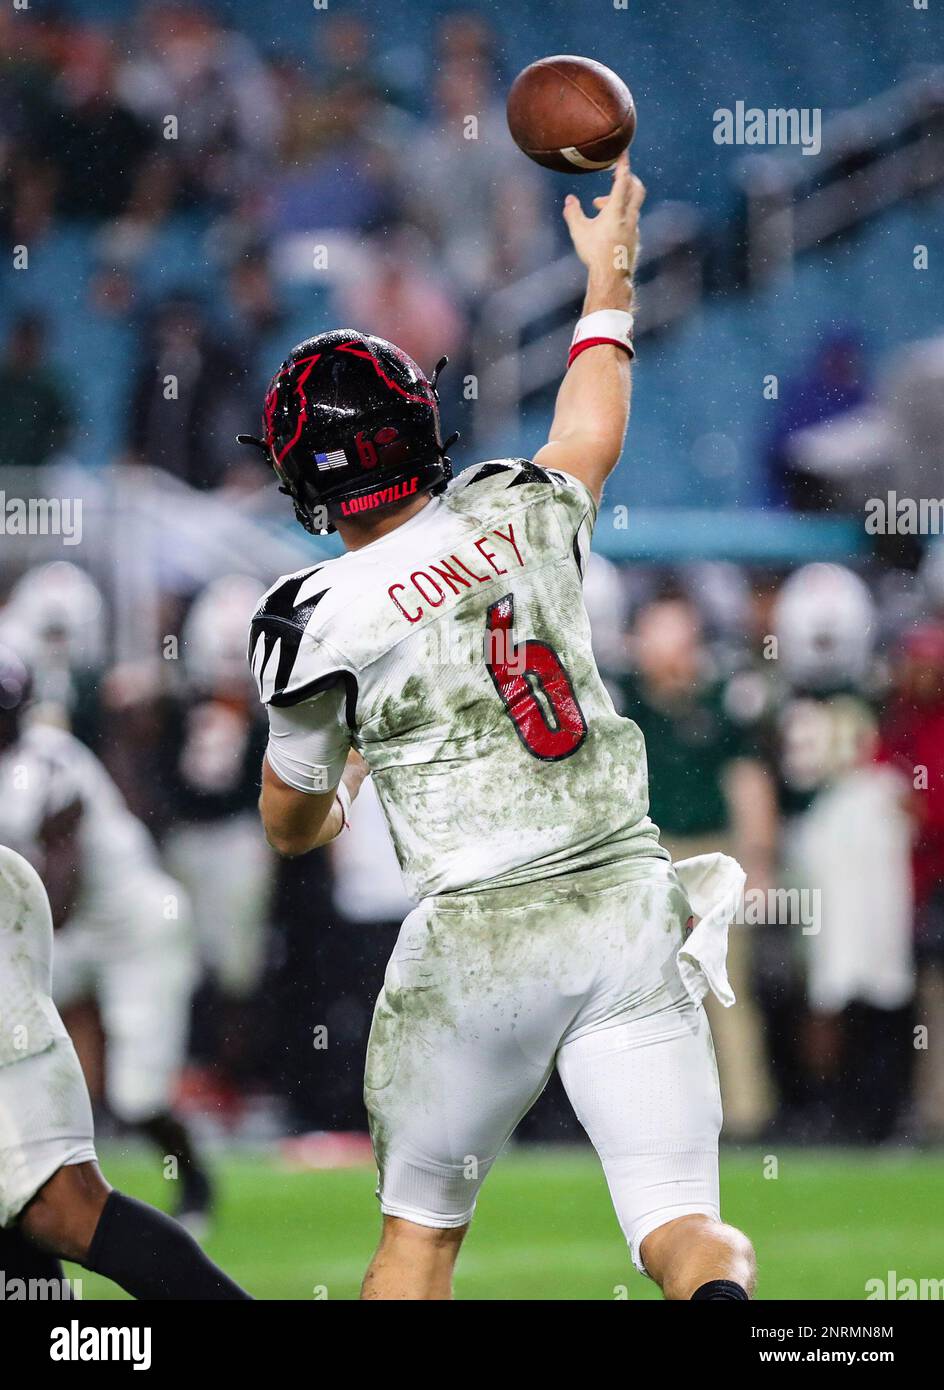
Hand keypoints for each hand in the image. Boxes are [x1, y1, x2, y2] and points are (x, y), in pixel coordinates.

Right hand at [561, 153, 645, 275]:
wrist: (611, 277)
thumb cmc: (594, 253)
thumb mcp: (579, 231)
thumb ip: (573, 212)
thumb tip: (569, 200)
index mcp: (616, 210)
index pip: (623, 179)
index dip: (623, 163)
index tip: (624, 151)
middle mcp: (629, 216)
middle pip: (637, 188)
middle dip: (627, 179)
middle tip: (616, 177)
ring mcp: (634, 228)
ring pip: (631, 206)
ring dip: (617, 201)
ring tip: (599, 207)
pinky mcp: (635, 239)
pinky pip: (630, 220)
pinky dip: (620, 216)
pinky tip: (608, 227)